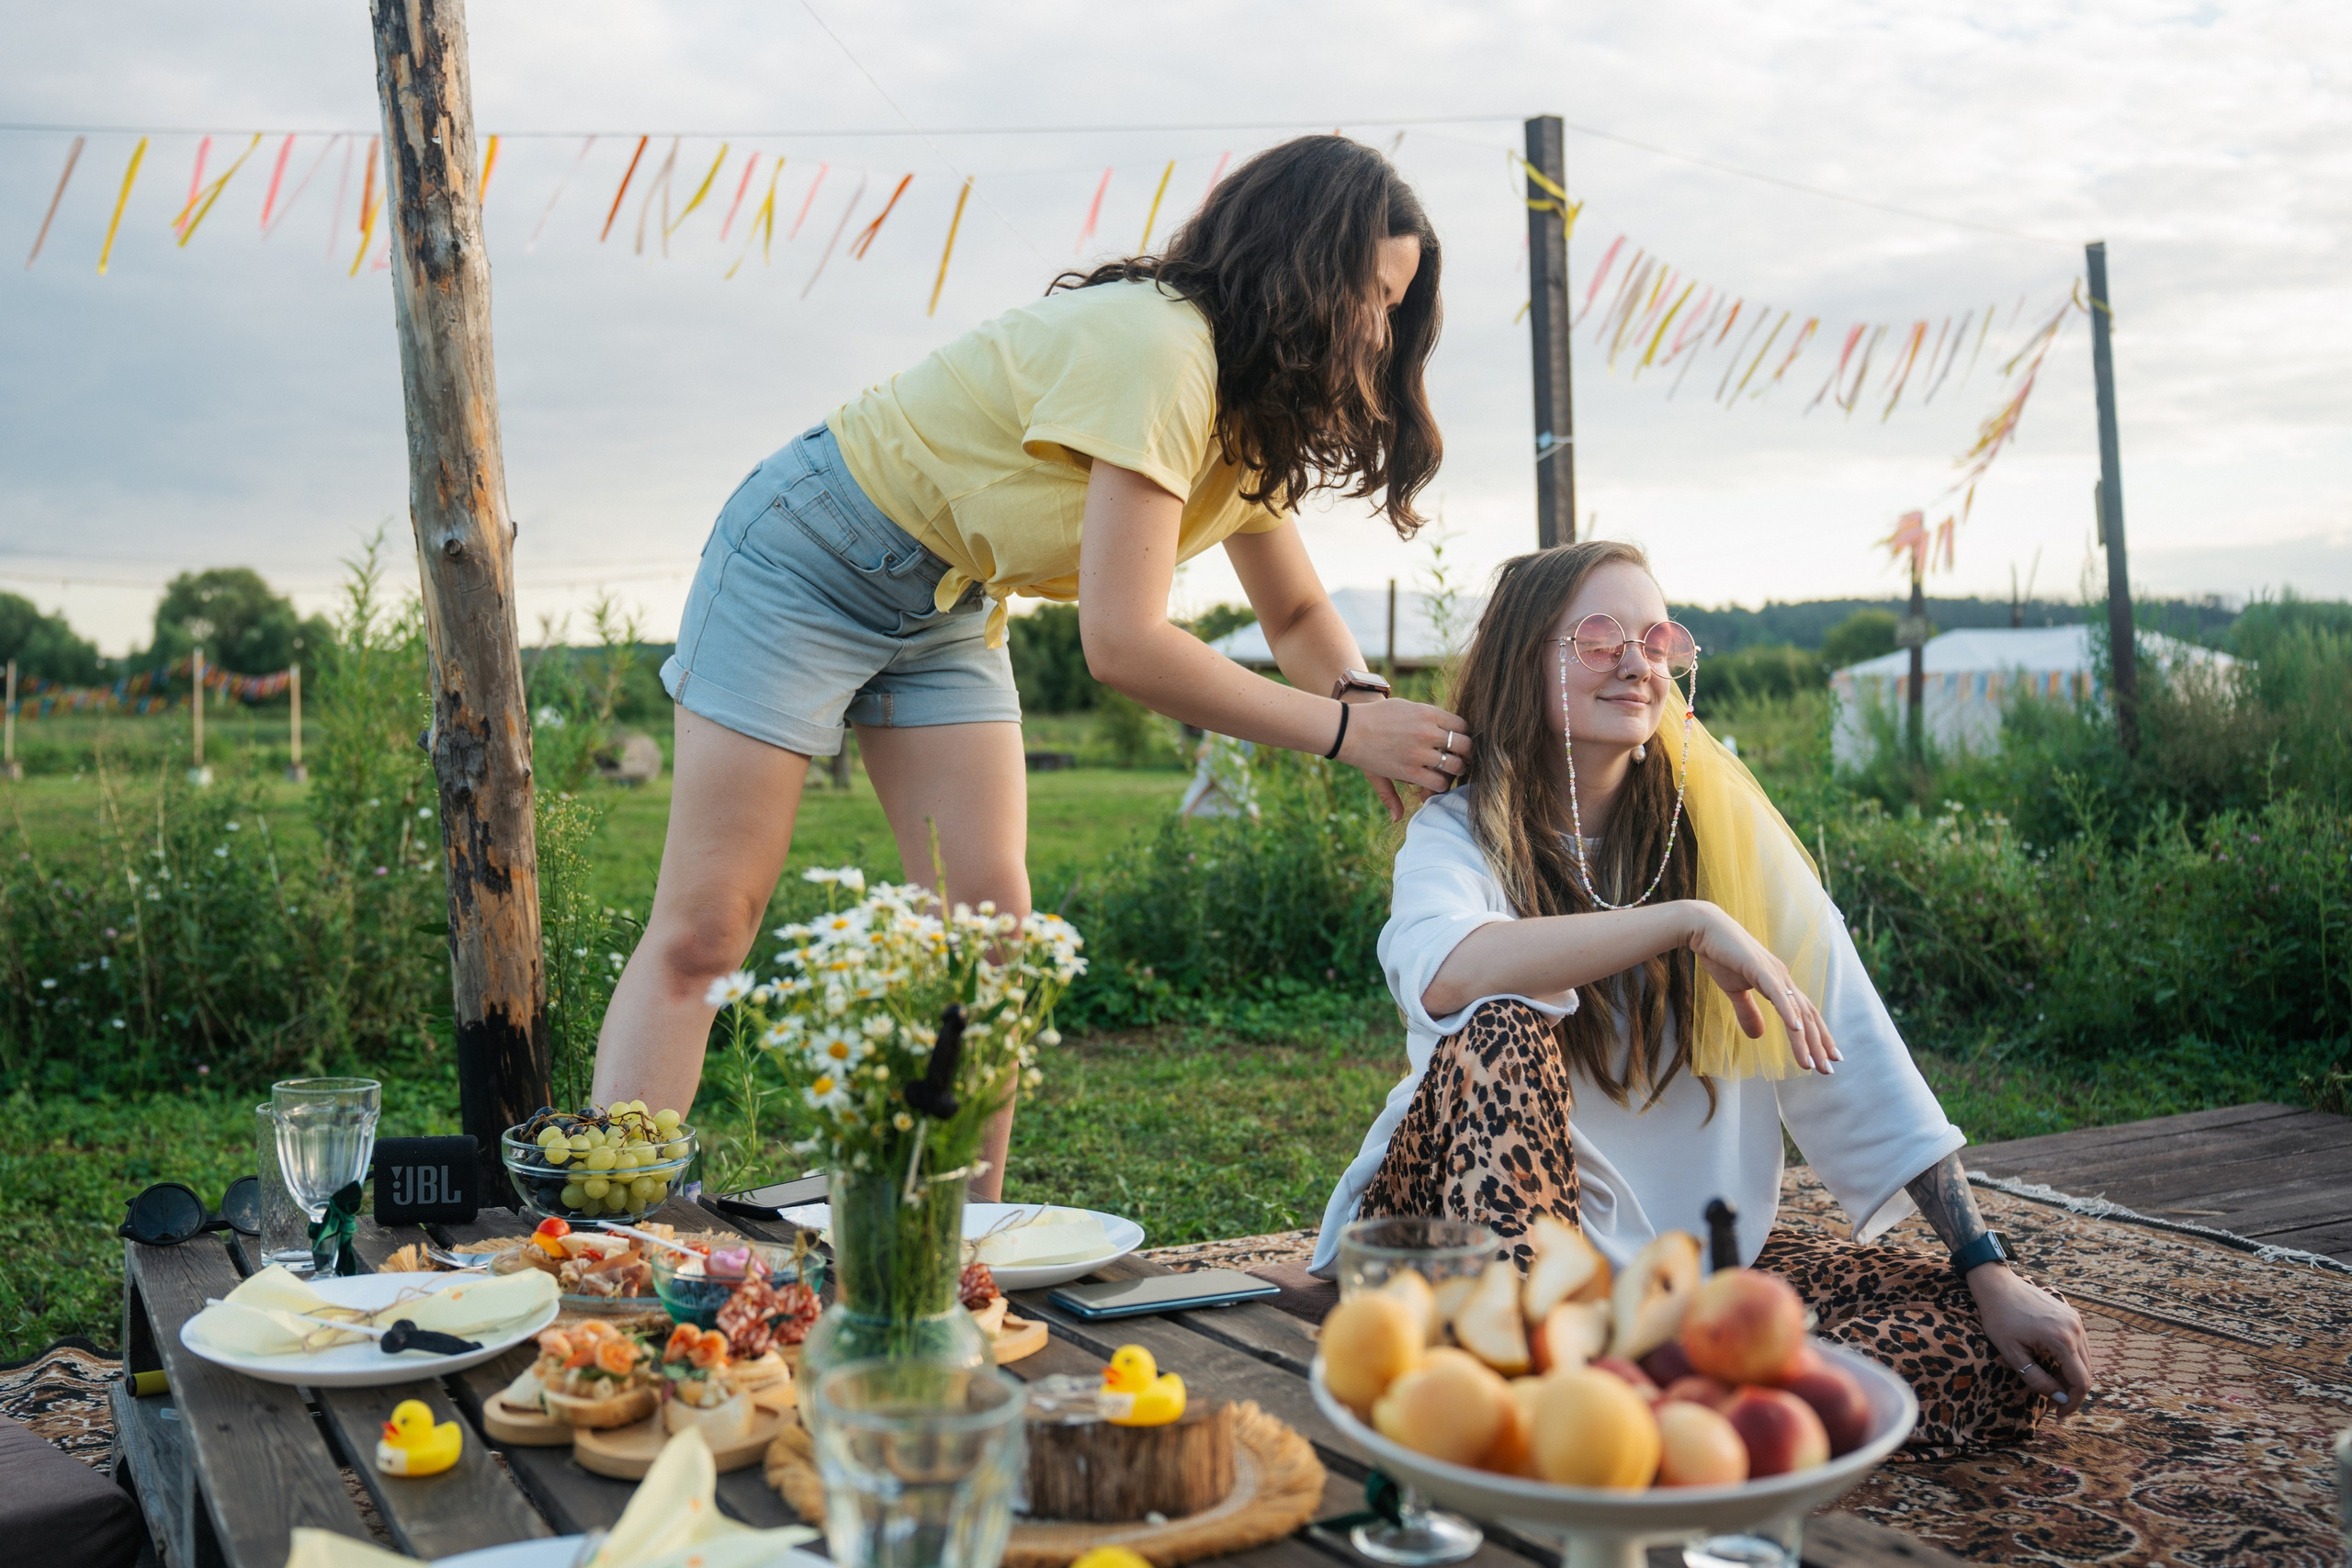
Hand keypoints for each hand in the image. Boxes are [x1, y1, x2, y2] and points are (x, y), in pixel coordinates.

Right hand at [1335, 697, 1470, 821]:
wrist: (1349, 729)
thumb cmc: (1377, 716)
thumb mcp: (1405, 709)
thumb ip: (1429, 718)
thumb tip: (1447, 732)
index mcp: (1428, 713)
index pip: (1462, 725)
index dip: (1464, 735)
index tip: (1457, 741)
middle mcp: (1427, 732)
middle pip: (1464, 745)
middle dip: (1465, 754)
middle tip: (1459, 759)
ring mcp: (1419, 752)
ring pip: (1455, 766)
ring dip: (1455, 771)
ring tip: (1447, 772)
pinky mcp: (1409, 770)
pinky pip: (1438, 782)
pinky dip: (1441, 785)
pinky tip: (1433, 782)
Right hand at [1682, 902, 1840, 1072]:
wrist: (1705, 928)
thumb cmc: (1720, 955)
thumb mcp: (1734, 991)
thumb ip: (1747, 1012)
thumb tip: (1759, 1036)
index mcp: (1780, 983)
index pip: (1805, 1014)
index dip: (1819, 1036)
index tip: (1828, 1059)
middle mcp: (1783, 978)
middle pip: (1808, 1017)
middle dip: (1819, 1045)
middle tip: (1828, 1070)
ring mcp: (1773, 973)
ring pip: (1796, 1011)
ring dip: (1806, 1039)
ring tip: (1811, 1063)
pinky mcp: (1759, 969)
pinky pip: (1778, 994)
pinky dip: (1788, 1013)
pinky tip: (1796, 1030)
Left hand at [1968, 1263, 2093, 1416]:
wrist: (1997, 1286)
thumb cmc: (2000, 1319)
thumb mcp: (2013, 1355)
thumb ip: (2038, 1380)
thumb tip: (2060, 1398)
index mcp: (2062, 1340)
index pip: (2080, 1382)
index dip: (2072, 1403)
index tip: (2058, 1415)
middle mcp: (2075, 1329)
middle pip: (2086, 1373)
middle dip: (2072, 1393)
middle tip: (2053, 1404)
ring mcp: (2076, 1321)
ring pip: (2085, 1361)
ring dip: (2072, 1378)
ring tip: (2051, 1385)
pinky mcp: (2072, 1316)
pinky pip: (2080, 1346)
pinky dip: (2071, 1361)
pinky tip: (2053, 1367)